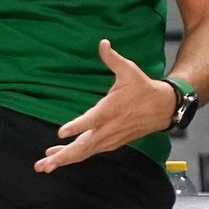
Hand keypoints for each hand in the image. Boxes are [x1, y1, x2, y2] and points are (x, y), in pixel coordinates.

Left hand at [34, 39, 176, 173]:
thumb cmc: (144, 88)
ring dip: (64, 160)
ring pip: (85, 152)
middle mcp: (109, 128)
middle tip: (44, 164)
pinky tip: (59, 157)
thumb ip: (113, 59)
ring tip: (44, 166)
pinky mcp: (111, 143)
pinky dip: (74, 156)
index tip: (61, 133)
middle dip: (63, 156)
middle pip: (84, 146)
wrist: (164, 108)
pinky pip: (90, 152)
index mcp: (111, 109)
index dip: (77, 126)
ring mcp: (110, 138)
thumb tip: (103, 43)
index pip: (92, 120)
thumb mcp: (130, 70)